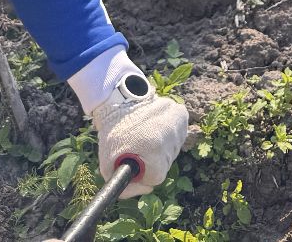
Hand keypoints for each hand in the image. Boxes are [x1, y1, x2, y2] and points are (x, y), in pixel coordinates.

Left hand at [93, 73, 188, 198]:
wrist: (120, 101)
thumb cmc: (113, 134)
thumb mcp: (109, 166)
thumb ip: (125, 185)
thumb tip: (143, 190)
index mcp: (154, 151)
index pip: (156, 178)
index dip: (143, 176)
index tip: (135, 167)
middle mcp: (171, 138)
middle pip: (165, 164)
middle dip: (152, 162)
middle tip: (138, 150)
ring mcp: (178, 124)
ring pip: (172, 149)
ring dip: (160, 147)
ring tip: (145, 136)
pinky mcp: (181, 114)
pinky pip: (177, 134)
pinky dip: (168, 134)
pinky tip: (155, 128)